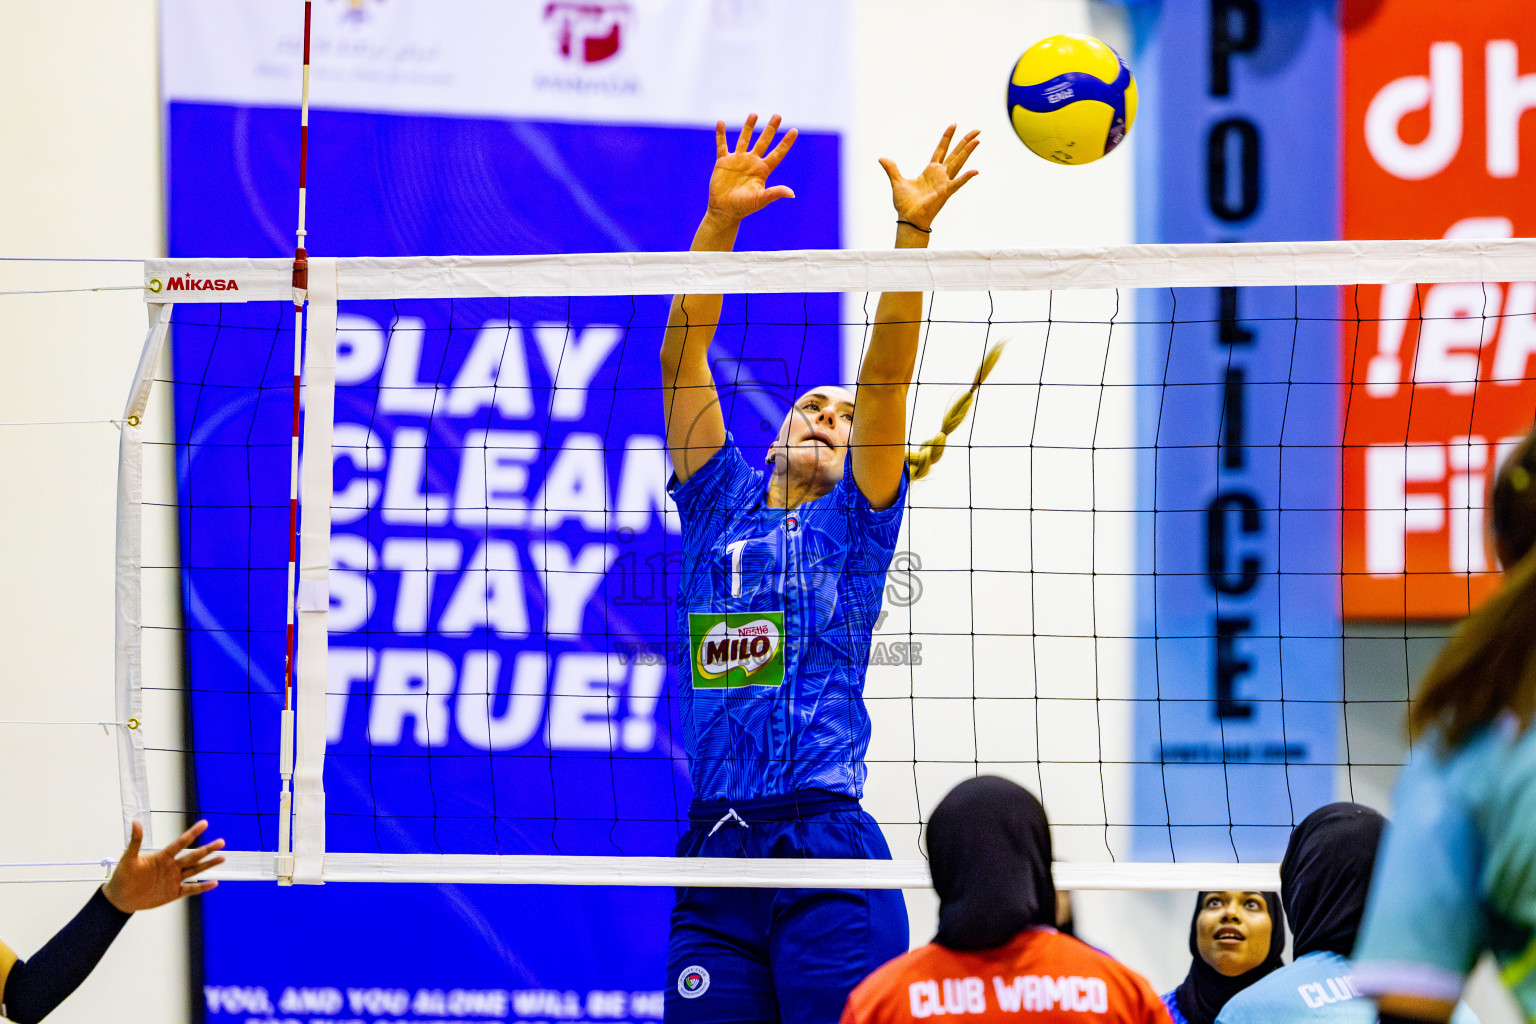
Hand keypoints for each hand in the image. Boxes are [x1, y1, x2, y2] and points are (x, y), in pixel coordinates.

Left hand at [102, 820, 224, 912]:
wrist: (120, 899)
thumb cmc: (122, 877)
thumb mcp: (127, 859)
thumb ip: (135, 842)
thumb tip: (136, 822)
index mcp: (162, 856)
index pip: (180, 843)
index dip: (192, 834)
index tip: (204, 824)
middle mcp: (171, 866)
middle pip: (193, 856)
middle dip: (207, 849)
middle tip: (222, 842)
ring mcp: (174, 880)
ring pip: (195, 870)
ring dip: (208, 865)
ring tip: (222, 858)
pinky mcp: (173, 893)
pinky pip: (191, 889)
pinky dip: (202, 887)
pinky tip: (214, 883)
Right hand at [705, 113, 797, 224]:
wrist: (725, 211)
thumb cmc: (744, 207)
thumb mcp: (761, 200)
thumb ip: (774, 193)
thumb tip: (792, 193)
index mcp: (762, 170)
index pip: (777, 154)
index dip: (785, 143)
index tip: (794, 130)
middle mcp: (752, 162)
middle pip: (763, 141)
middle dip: (770, 129)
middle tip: (778, 115)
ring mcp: (737, 160)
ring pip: (744, 139)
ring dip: (748, 127)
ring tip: (754, 114)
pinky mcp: (723, 162)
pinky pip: (722, 145)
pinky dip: (721, 135)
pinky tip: (721, 123)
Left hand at [880, 125, 979, 231]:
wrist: (908, 218)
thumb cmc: (906, 204)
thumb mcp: (897, 182)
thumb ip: (892, 169)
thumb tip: (882, 158)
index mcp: (930, 171)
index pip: (941, 150)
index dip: (947, 137)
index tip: (954, 124)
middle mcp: (940, 174)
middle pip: (955, 154)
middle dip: (965, 141)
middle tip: (977, 130)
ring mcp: (944, 182)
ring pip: (958, 163)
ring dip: (967, 152)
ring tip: (978, 140)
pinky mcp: (945, 192)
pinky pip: (957, 183)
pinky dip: (966, 178)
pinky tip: (975, 170)